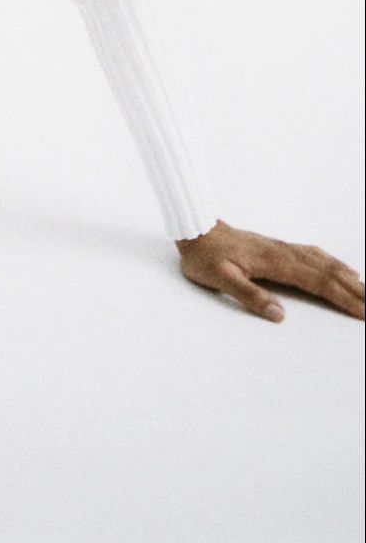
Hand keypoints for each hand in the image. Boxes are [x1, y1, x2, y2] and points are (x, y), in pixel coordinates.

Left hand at [175, 219, 364, 322]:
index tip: (364, 312)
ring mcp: (281, 248)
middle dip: (355, 289)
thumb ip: (249, 296)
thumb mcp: (220, 279)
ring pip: (322, 260)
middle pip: (327, 271)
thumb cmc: (204, 256)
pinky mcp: (276, 248)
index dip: (343, 297)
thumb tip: (280, 314)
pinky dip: (332, 262)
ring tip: (365, 288)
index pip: (318, 281)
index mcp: (275, 262)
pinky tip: (337, 267)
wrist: (194, 228)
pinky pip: (312, 254)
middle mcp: (283, 252)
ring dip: (346, 275)